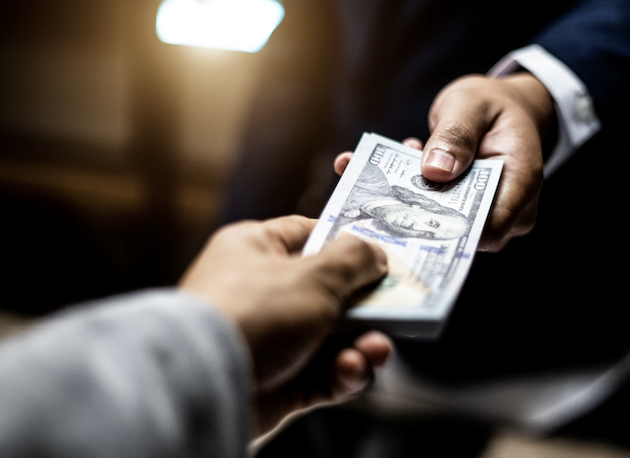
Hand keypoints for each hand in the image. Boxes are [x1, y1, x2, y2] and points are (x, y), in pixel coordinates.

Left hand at [178, 215, 390, 432]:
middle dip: (367, 305)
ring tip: (376, 348)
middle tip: (397, 308)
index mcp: (255, 250)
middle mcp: (261, 292)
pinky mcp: (280, 381)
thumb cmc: (249, 314)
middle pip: (330, 291)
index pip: (308, 236)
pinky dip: (344, 373)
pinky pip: (324, 374)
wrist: (203, 387)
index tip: (381, 255)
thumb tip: (376, 254)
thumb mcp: (313, 275)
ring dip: (363, 343)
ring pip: (334, 337)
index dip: (346, 244)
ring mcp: (271, 339)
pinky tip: (351, 369)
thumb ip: (353, 259)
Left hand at [335, 73, 554, 250]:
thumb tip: (435, 170)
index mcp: (521, 181)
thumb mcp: (471, 105)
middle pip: (462, 231)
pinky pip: (435, 212)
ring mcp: (485, 214)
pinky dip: (408, 192)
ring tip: (374, 170)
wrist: (498, 109)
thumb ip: (456, 134)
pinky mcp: (462, 212)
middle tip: (379, 191)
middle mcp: (509, 208)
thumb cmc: (491, 104)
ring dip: (408, 200)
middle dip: (419, 213)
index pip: (490, 228)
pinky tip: (380, 166)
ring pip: (443, 222)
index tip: (408, 208)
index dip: (450, 227)